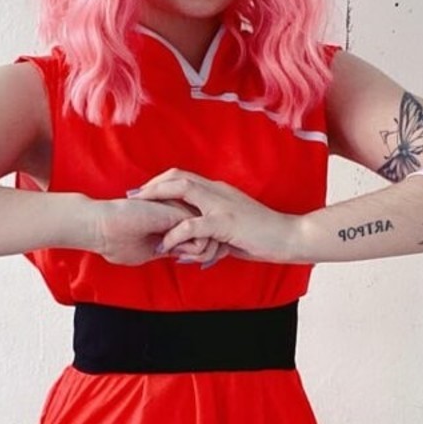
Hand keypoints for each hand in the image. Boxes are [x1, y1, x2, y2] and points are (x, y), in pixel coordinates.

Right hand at [89, 195, 228, 266]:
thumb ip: (166, 251)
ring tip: (181, 258)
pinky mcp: (179, 214)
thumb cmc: (117, 241)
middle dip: (208, 255)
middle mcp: (181, 216)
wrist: (101, 226)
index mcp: (174, 223)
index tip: (184, 262)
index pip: (203, 239)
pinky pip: (201, 237)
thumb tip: (180, 258)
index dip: (202, 255)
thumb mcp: (146, 252)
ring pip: (213, 238)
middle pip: (214, 238)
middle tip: (184, 261)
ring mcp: (182, 213)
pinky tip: (176, 253)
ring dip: (201, 255)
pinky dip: (193, 252)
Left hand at [128, 169, 302, 263]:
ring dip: (157, 201)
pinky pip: (192, 225)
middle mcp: (218, 191)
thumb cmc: (263, 235)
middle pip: (177, 177)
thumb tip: (196, 244)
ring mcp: (221, 205)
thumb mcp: (233, 228)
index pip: (183, 177)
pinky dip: (175, 235)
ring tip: (141, 216)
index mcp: (218, 191)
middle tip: (132, 199)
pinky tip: (165, 246)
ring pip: (182, 191)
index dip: (160, 182)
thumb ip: (213, 230)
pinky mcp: (225, 223)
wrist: (290, 237)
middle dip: (151, 186)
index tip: (142, 193)